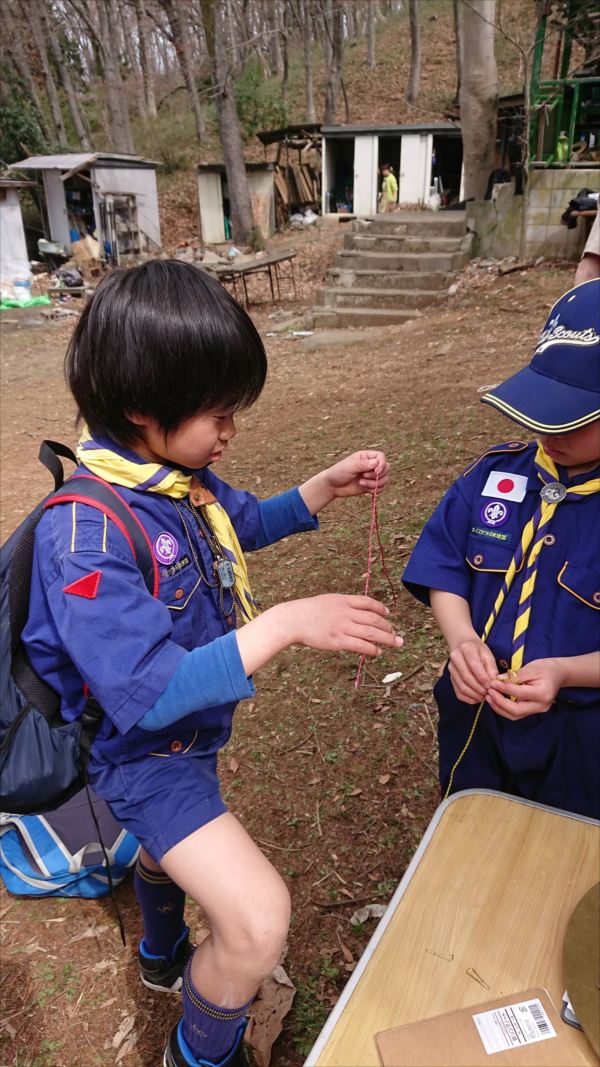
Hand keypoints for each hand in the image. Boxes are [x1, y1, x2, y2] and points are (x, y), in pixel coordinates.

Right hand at [285, 594, 402, 657]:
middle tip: (397, 634)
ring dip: (386, 639)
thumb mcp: (327, 601)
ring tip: (395, 643)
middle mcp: (345, 612)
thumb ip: (343, 605)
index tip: (388, 614)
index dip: (380, 608)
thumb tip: (357, 614)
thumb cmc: (308, 612)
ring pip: (371, 633)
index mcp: (343, 600)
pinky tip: (378, 652)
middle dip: (388, 627)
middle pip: (374, 619)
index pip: (368, 602)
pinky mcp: (338, 641)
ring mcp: (342, 626)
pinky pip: (360, 645)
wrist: (292, 620)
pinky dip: (372, 649)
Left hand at [324, 450, 389, 498]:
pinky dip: (375, 490)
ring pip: (385, 479)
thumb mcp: (349, 467)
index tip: (376, 471)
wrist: (332, 486)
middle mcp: (371, 465)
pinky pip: (381, 488)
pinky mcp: (371, 486)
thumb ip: (363, 464)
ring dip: (375, 484)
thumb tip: (376, 463)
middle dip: (378, 475)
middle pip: (386, 468)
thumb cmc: (338, 472)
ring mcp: (371, 476)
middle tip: (364, 476)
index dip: (382, 464)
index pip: (381, 456)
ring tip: (362, 483)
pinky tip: (365, 490)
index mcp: (366, 456)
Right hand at [448, 638, 497, 703]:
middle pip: (466, 678)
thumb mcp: (487, 655)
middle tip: (490, 693)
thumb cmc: (478, 651)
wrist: (463, 646)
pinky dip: (469, 699)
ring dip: (475, 695)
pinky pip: (458, 693)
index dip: (483, 678)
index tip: (492, 685)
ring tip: (485, 696)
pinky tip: (478, 698)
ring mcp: (451, 670)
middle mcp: (455, 658)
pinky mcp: (451, 679)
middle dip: (480, 688)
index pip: (473, 665)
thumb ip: (492, 668)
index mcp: (466, 649)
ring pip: (462, 687)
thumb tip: (495, 683)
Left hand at [486, 658, 565, 719]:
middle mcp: (541, 706)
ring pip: (514, 715)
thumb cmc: (546, 668)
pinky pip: (516, 713)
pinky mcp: (532, 710)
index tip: (492, 683)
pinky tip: (495, 699)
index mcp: (543, 694)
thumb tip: (497, 680)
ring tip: (489, 697)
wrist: (559, 673)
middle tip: (488, 692)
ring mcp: (537, 710)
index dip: (504, 689)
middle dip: (499, 703)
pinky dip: (504, 708)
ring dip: (499, 707)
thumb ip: (514, 676)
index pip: (520, 694)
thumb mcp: (531, 668)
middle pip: (516, 711)